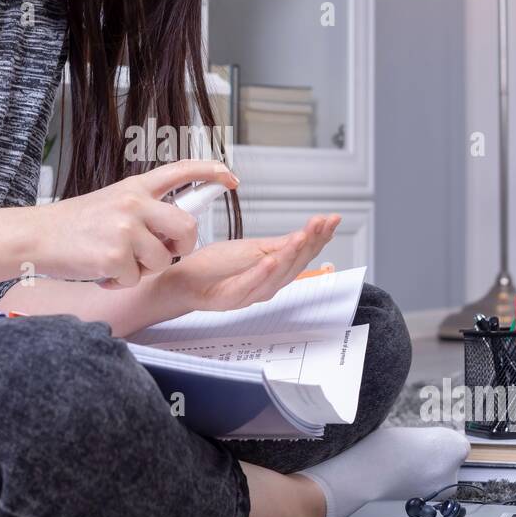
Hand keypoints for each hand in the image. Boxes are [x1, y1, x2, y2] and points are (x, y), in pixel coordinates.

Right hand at [31, 159, 238, 286]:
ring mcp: (125, 229)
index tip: (230, 179)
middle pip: (187, 228)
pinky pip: (136, 279)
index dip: (211, 172)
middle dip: (181, 246)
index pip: (181, 171)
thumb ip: (144, 210)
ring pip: (163, 260)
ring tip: (117, 261)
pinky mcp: (115, 256)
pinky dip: (120, 282)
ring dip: (144, 269)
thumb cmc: (75, 225)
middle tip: (160, 253)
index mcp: (135, 187)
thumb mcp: (113, 202)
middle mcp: (134, 203)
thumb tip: (176, 230)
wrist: (37, 235)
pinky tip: (102, 271)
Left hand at [156, 214, 340, 313]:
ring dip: (291, 255)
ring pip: (277, 275)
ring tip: (303, 236)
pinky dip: (262, 273)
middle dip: (311, 242)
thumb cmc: (215, 266)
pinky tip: (271, 259)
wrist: (184, 280)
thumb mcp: (252, 249)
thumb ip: (279, 245)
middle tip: (322, 223)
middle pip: (296, 265)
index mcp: (274, 272)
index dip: (320, 237)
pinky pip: (250, 285)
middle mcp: (267, 284)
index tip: (332, 219)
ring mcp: (250, 292)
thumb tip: (306, 234)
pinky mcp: (231, 297)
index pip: (303, 254)